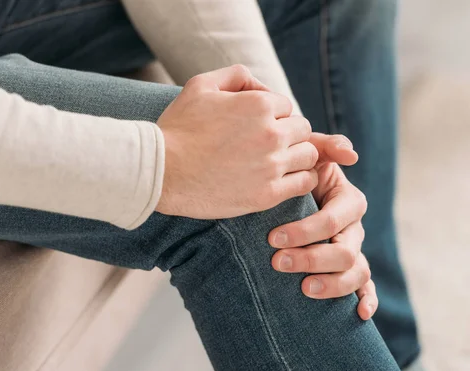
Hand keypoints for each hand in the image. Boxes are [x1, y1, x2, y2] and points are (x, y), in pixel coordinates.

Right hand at [156, 65, 317, 218]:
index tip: (256, 129)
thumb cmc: (178, 128)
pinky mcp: (268, 194)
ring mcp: (271, 165)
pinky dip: (300, 180)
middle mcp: (271, 133)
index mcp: (258, 104)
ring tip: (276, 163)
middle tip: (266, 146)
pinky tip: (282, 180)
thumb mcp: (201, 85)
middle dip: (288, 135)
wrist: (160, 172)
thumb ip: (237, 76)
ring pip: (309, 156)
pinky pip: (305, 183)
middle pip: (302, 129)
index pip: (287, 106)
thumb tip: (262, 86)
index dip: (273, 116)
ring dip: (297, 157)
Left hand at [268, 133, 377, 319]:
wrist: (291, 187)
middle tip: (278, 263)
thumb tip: (351, 154)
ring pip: (357, 272)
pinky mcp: (349, 268)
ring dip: (333, 284)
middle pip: (346, 250)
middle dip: (312, 258)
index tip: (272, 239)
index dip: (306, 231)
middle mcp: (354, 227)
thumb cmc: (298, 169)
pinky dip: (368, 300)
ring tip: (304, 289)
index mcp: (348, 200)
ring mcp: (354, 249)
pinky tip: (360, 314)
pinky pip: (366, 287)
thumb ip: (326, 146)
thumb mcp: (309, 152)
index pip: (334, 220)